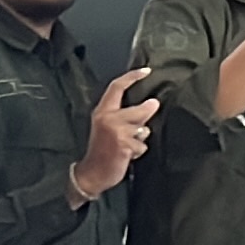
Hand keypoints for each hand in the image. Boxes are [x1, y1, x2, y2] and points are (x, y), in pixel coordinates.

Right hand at [70, 67, 158, 199]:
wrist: (92, 173)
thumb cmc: (102, 150)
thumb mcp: (108, 127)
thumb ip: (124, 116)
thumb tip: (151, 105)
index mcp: (102, 111)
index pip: (116, 87)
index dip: (132, 77)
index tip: (146, 71)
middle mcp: (107, 118)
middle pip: (137, 108)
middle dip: (147, 112)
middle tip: (152, 110)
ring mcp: (115, 131)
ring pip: (142, 127)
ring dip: (141, 137)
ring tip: (131, 144)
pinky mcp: (123, 144)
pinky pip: (142, 144)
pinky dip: (139, 150)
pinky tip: (128, 155)